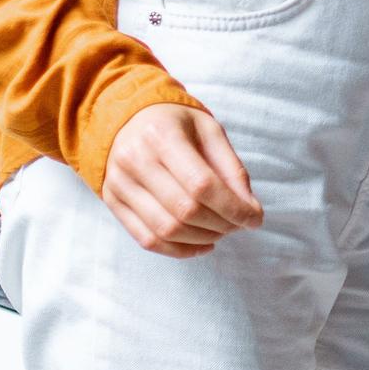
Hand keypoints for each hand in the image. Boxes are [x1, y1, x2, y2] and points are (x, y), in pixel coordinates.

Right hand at [101, 103, 263, 256]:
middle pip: (184, 210)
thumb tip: (250, 209)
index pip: (202, 184)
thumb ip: (231, 168)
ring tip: (221, 231)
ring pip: (166, 230)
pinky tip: (202, 244)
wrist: (127, 118)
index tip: (255, 218)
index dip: (233, 208)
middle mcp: (134, 159)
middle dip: (221, 225)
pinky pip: (147, 240)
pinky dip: (180, 250)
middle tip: (239, 224)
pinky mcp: (112, 202)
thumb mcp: (209, 131)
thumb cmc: (176, 124)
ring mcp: (119, 183)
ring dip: (203, 239)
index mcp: (162, 135)